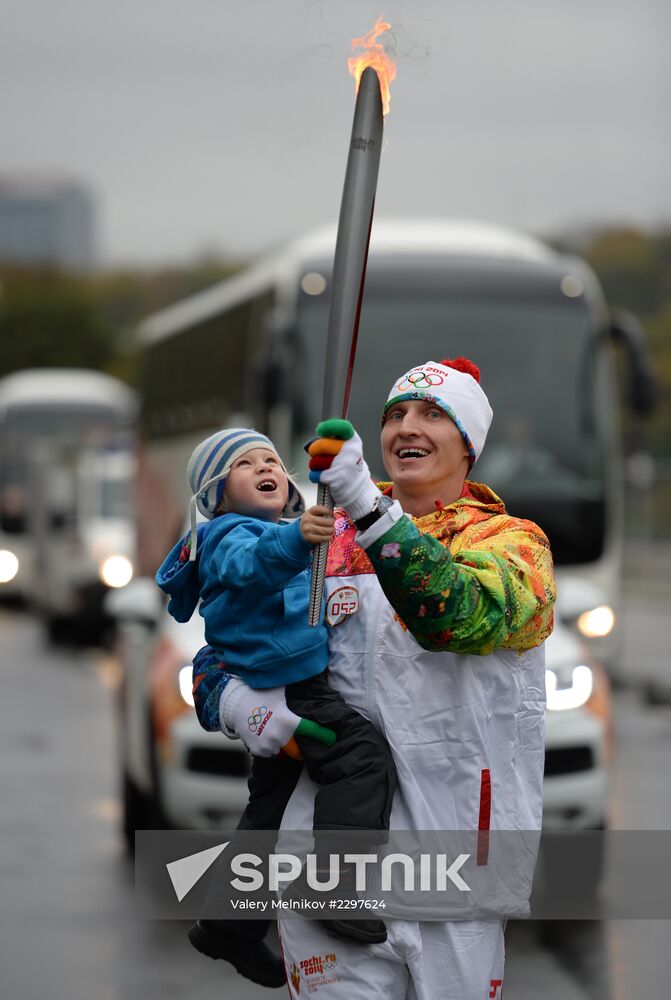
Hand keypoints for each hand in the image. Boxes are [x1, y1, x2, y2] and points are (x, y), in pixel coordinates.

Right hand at [219, 678, 335, 759]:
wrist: (235, 704)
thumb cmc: (259, 693)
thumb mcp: (279, 689)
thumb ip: (295, 686)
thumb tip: (309, 671)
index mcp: (288, 721)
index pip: (311, 730)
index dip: (324, 735)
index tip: (333, 738)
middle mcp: (280, 736)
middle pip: (297, 749)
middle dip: (299, 745)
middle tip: (295, 737)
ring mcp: (268, 745)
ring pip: (283, 751)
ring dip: (283, 745)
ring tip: (274, 731)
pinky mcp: (259, 751)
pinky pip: (271, 753)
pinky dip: (271, 747)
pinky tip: (265, 734)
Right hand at [300, 505, 334, 544]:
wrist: (300, 531)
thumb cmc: (310, 521)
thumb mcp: (312, 513)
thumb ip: (321, 511)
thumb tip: (331, 514)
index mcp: (309, 512)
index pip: (318, 509)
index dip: (326, 510)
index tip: (329, 512)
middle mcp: (307, 520)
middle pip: (325, 522)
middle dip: (331, 523)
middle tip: (333, 523)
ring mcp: (308, 530)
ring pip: (324, 531)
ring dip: (331, 531)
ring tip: (332, 530)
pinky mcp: (310, 538)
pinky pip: (322, 538)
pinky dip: (328, 537)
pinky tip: (329, 536)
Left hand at [308, 419, 380, 520]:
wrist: (359, 491)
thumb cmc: (350, 468)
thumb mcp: (349, 450)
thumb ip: (335, 440)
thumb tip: (317, 434)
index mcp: (354, 442)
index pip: (341, 427)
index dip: (329, 427)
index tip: (320, 429)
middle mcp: (350, 451)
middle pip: (320, 445)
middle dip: (316, 452)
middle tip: (321, 458)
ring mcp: (342, 464)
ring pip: (315, 461)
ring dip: (315, 466)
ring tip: (325, 470)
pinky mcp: (334, 478)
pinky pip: (314, 474)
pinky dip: (315, 477)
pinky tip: (323, 478)